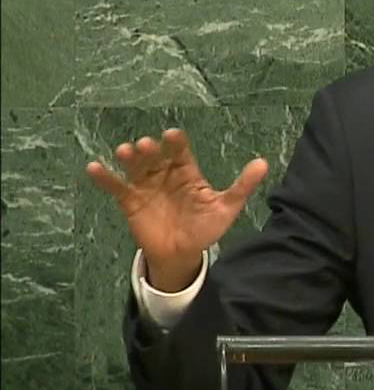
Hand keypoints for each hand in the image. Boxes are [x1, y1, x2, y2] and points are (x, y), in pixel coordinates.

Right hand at [86, 129, 267, 290]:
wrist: (183, 254)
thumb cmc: (205, 227)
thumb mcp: (226, 208)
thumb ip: (242, 187)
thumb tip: (263, 163)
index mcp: (188, 172)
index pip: (181, 153)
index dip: (177, 143)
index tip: (173, 135)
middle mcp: (165, 174)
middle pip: (156, 157)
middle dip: (151, 150)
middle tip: (146, 144)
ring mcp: (146, 186)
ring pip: (136, 168)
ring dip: (129, 158)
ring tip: (125, 150)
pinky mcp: (131, 202)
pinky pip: (116, 188)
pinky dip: (105, 178)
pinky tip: (94, 168)